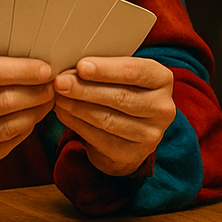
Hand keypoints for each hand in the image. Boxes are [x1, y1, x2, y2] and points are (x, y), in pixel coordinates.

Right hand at [0, 57, 57, 182]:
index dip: (24, 70)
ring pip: (11, 126)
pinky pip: (6, 146)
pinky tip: (30, 120)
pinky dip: (24, 132)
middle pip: (6, 101)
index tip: (46, 69)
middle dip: (38, 92)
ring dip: (36, 113)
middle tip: (53, 86)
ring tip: (46, 101)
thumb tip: (35, 67)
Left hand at [54, 56, 175, 176]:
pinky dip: (76, 124)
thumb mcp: (122, 76)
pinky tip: (64, 113)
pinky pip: (99, 138)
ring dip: (77, 107)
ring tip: (58, 97)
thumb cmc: (123, 94)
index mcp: (162, 80)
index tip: (81, 66)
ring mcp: (150, 135)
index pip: (135, 71)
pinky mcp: (131, 155)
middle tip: (60, 82)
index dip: (107, 69)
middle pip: (120, 97)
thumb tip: (71, 68)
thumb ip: (105, 69)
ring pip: (107, 119)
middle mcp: (162, 108)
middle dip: (85, 89)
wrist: (129, 135)